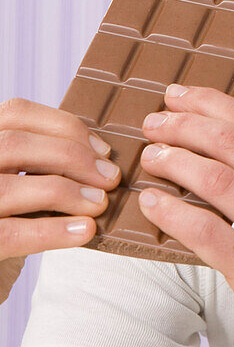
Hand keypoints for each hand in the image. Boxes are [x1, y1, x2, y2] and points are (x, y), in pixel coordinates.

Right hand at [0, 96, 122, 301]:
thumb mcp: (18, 179)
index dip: (64, 126)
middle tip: (110, 178)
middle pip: (16, 144)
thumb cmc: (8, 218)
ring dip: (67, 192)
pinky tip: (84, 231)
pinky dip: (53, 231)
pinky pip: (12, 234)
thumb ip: (43, 161)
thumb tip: (100, 156)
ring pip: (11, 186)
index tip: (102, 150)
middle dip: (72, 156)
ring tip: (100, 204)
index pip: (16, 113)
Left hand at [139, 84, 233, 346]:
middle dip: (184, 123)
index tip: (179, 95)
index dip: (211, 102)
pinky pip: (206, 231)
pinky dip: (173, 212)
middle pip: (232, 140)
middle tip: (154, 121)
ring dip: (173, 160)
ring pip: (216, 178)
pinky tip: (152, 203)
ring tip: (151, 157)